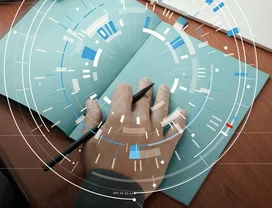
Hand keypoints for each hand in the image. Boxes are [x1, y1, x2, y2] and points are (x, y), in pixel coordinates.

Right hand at [81, 78, 186, 197]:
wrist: (117, 191)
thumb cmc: (100, 166)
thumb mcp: (89, 141)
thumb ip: (91, 119)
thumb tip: (92, 101)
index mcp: (119, 118)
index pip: (124, 92)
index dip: (124, 89)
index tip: (124, 91)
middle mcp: (139, 121)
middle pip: (144, 97)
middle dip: (144, 87)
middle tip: (146, 81)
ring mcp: (155, 133)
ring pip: (161, 108)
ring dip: (163, 96)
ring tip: (164, 88)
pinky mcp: (166, 146)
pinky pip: (176, 130)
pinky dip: (180, 120)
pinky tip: (182, 112)